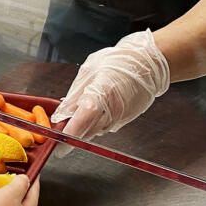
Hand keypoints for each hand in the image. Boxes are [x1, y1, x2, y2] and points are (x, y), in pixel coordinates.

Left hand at [50, 29, 169, 156]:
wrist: (148, 63)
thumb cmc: (119, 62)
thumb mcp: (89, 71)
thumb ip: (74, 95)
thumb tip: (60, 114)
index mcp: (100, 95)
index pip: (80, 123)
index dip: (66, 136)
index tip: (56, 143)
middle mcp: (112, 111)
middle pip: (86, 133)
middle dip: (71, 135)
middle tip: (61, 128)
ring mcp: (120, 118)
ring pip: (95, 132)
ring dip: (84, 128)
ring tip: (81, 110)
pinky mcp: (125, 121)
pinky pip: (105, 128)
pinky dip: (96, 123)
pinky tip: (97, 109)